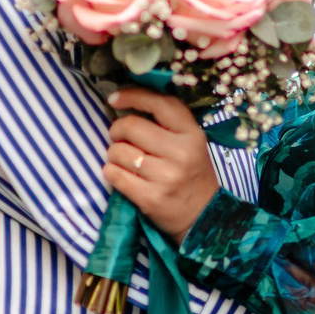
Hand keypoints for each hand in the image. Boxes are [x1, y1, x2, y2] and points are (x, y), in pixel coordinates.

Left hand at [101, 88, 219, 238]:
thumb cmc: (191, 174)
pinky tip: (119, 174)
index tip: (115, 99)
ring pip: (118, 152)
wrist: (204, 217)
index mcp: (191, 134)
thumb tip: (127, 105)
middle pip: (131, 126)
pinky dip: (111, 172)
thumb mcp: (191, 143)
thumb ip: (166, 124)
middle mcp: (180, 153)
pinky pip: (114, 175)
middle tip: (119, 137)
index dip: (133, 96)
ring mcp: (165, 177)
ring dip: (114, 154)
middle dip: (117, 130)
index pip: (160, 104)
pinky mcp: (150, 198)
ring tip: (124, 160)